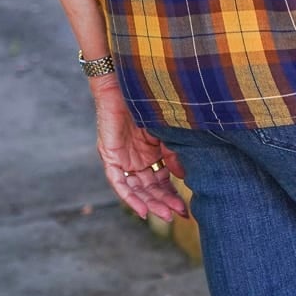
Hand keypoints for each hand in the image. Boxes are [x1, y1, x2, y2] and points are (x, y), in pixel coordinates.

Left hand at [93, 82, 187, 223]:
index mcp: (151, 152)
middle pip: (150, 188)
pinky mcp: (110, 155)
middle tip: (178, 215)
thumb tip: (183, 177)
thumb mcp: (166, 132)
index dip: (173, 195)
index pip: (162, 180)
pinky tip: (142, 210)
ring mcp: (122, 158)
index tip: (186, 209)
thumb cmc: (147, 101)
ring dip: (150, 203)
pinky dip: (129, 197)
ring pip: (135, 189)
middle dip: (164, 202)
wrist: (126, 80)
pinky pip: (119, 182)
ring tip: (165, 215)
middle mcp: (136, 159)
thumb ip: (174, 154)